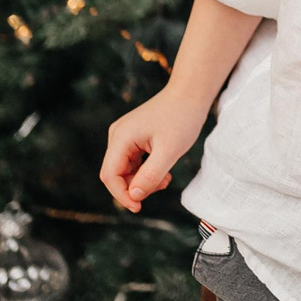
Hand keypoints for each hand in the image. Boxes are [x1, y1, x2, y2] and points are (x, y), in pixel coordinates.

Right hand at [99, 88, 212, 211]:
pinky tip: (164, 172)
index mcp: (121, 137)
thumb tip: (134, 196)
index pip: (110, 175)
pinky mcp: (134, 137)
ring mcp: (125, 136)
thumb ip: (150, 175)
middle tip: (161, 187)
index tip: (139, 207)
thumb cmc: (182, 117)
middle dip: (135, 187)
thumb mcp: (169, 150)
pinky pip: (134, 162)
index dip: (121, 195)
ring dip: (143, 180)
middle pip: (116, 174)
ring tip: (166, 179)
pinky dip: (147, 171)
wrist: (191, 92)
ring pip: (126, 170)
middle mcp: (118, 136)